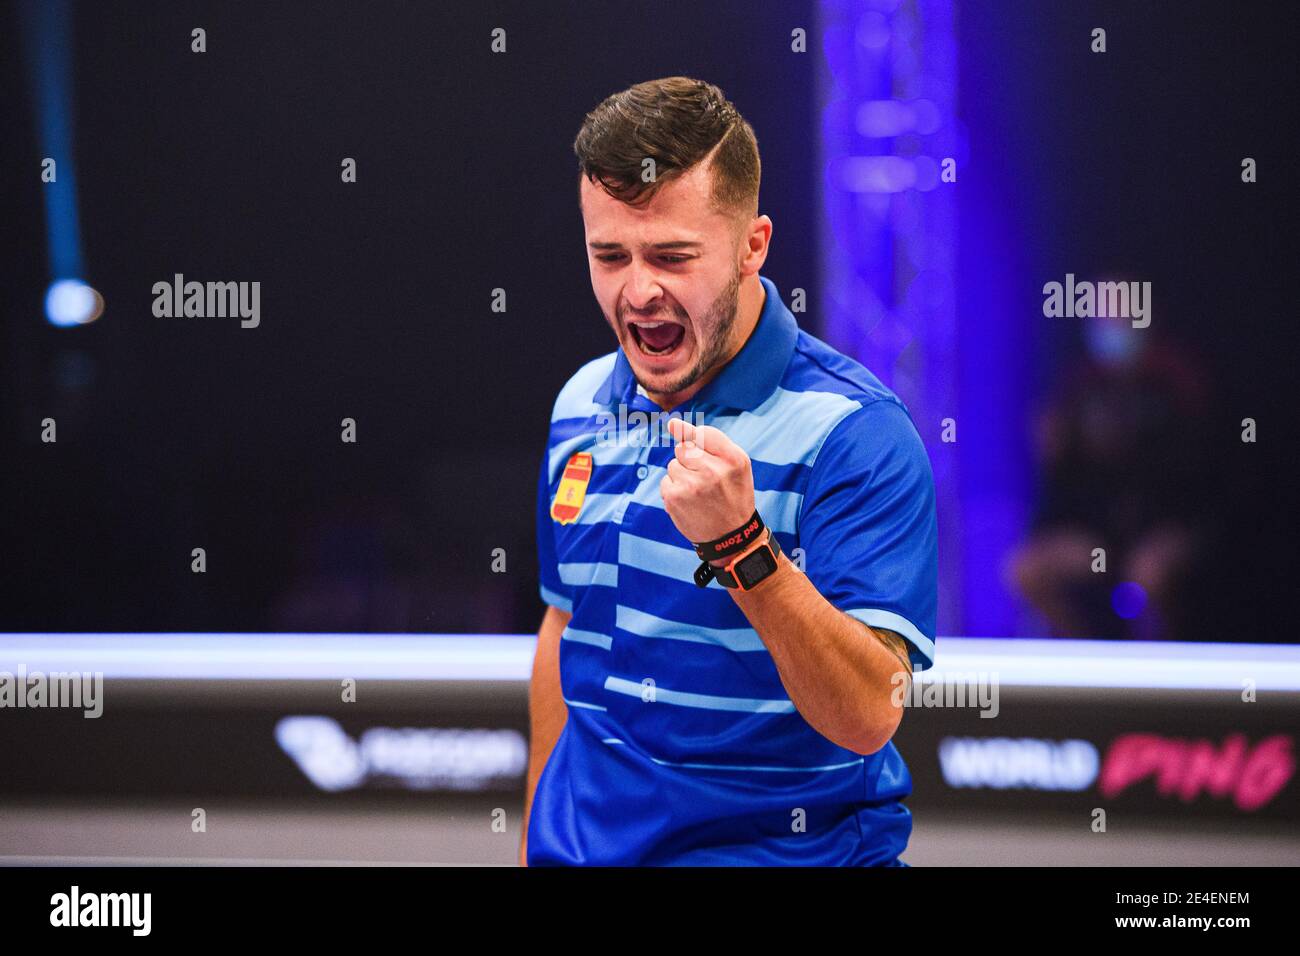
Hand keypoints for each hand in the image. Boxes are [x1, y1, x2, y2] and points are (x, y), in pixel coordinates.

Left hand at [661, 417, 755, 545]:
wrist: (731, 538)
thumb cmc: (732, 494)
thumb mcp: (734, 464)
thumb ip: (707, 439)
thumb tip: (672, 423)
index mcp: (734, 459)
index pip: (703, 433)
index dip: (700, 445)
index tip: (705, 461)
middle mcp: (713, 470)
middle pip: (683, 447)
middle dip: (690, 461)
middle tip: (705, 481)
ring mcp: (692, 484)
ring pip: (673, 464)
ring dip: (682, 476)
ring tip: (699, 494)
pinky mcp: (675, 497)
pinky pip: (666, 481)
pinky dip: (674, 491)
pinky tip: (689, 503)